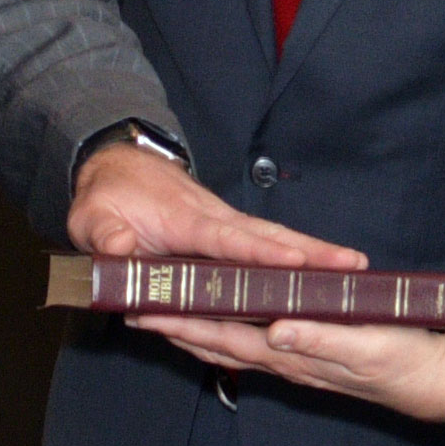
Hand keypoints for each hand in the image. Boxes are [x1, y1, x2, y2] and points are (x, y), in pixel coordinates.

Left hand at [65, 141, 362, 270]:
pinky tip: (321, 277)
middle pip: (270, 238)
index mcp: (185, 221)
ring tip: (354, 271)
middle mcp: (215, 220)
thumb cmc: (106, 198)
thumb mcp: (90, 218)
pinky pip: (265, 247)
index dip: (261, 253)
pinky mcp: (227, 233)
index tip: (296, 263)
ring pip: (275, 240)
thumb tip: (120, 250)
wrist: (116, 168)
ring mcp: (224, 225)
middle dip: (312, 252)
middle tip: (353, 265)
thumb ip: (104, 236)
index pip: (229, 239)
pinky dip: (297, 257)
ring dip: (314, 255)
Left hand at [145, 314, 444, 422]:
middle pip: (217, 342)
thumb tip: (275, 331)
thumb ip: (321, 340)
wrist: (441, 382)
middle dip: (174, 328)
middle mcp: (287, 360)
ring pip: (233, 343)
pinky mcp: (313, 354)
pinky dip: (230, 331)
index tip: (144, 309)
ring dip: (195, 331)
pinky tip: (224, 323)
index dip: (182, 323)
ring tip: (163, 316)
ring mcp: (298, 359)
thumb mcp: (368, 348)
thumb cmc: (408, 363)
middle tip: (133, 309)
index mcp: (293, 354)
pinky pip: (258, 342)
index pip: (223, 336)